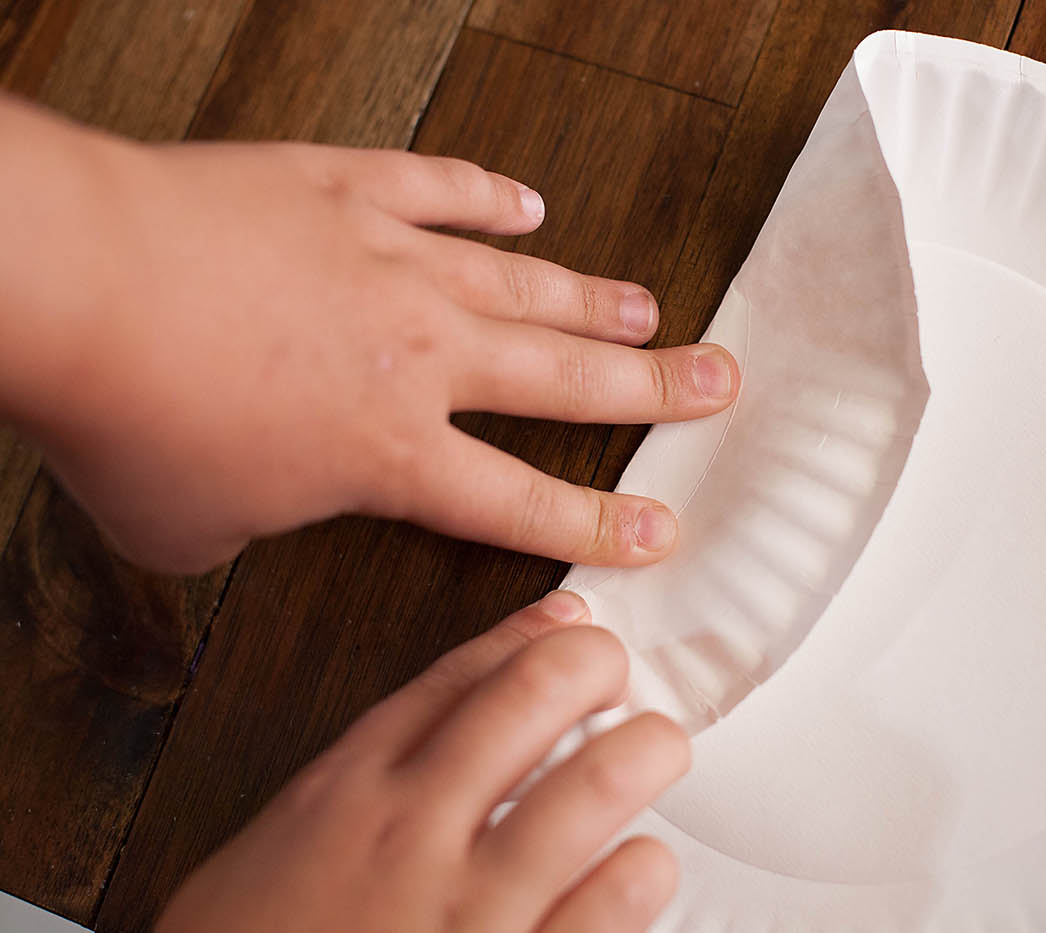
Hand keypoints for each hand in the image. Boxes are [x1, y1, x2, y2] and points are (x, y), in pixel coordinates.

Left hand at [0, 97, 738, 572]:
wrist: (81, 284)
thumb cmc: (128, 415)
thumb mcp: (191, 526)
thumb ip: (250, 528)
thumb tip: (245, 513)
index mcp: (392, 453)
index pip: (523, 505)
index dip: (600, 527)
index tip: (657, 531)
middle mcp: (419, 357)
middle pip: (565, 378)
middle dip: (652, 387)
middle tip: (717, 381)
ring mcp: (394, 263)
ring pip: (525, 285)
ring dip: (593, 297)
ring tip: (649, 305)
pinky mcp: (349, 191)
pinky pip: (442, 189)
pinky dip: (488, 198)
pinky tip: (527, 205)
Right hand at [157, 591, 688, 932]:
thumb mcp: (268, 853)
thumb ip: (346, 784)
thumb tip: (426, 730)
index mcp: (349, 793)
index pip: (458, 678)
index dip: (532, 636)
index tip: (575, 622)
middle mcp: (414, 835)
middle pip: (535, 698)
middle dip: (597, 668)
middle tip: (620, 681)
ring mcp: (471, 908)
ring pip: (595, 786)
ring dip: (643, 755)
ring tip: (653, 753)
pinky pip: (613, 903)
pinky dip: (639, 871)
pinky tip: (637, 865)